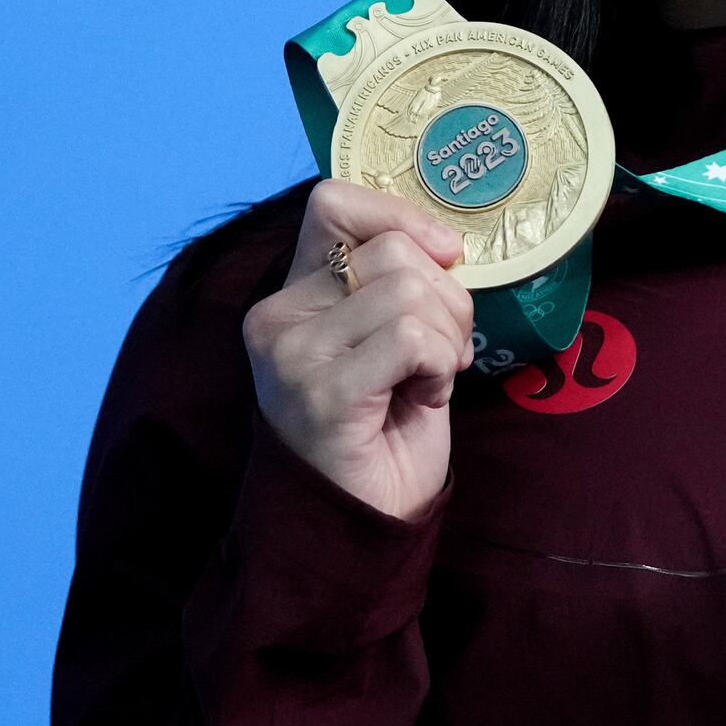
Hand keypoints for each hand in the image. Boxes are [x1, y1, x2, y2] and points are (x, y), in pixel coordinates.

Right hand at [241, 180, 475, 520]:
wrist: (359, 523)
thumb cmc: (383, 428)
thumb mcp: (388, 337)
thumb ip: (398, 281)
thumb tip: (443, 238)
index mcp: (290, 296)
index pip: (333, 202)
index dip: (400, 217)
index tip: (443, 256)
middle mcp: (277, 317)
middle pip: (393, 251)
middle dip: (448, 298)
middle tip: (443, 351)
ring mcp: (293, 355)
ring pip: (409, 293)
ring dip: (448, 338)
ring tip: (431, 377)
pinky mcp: (322, 391)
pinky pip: (413, 339)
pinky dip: (441, 366)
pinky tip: (424, 398)